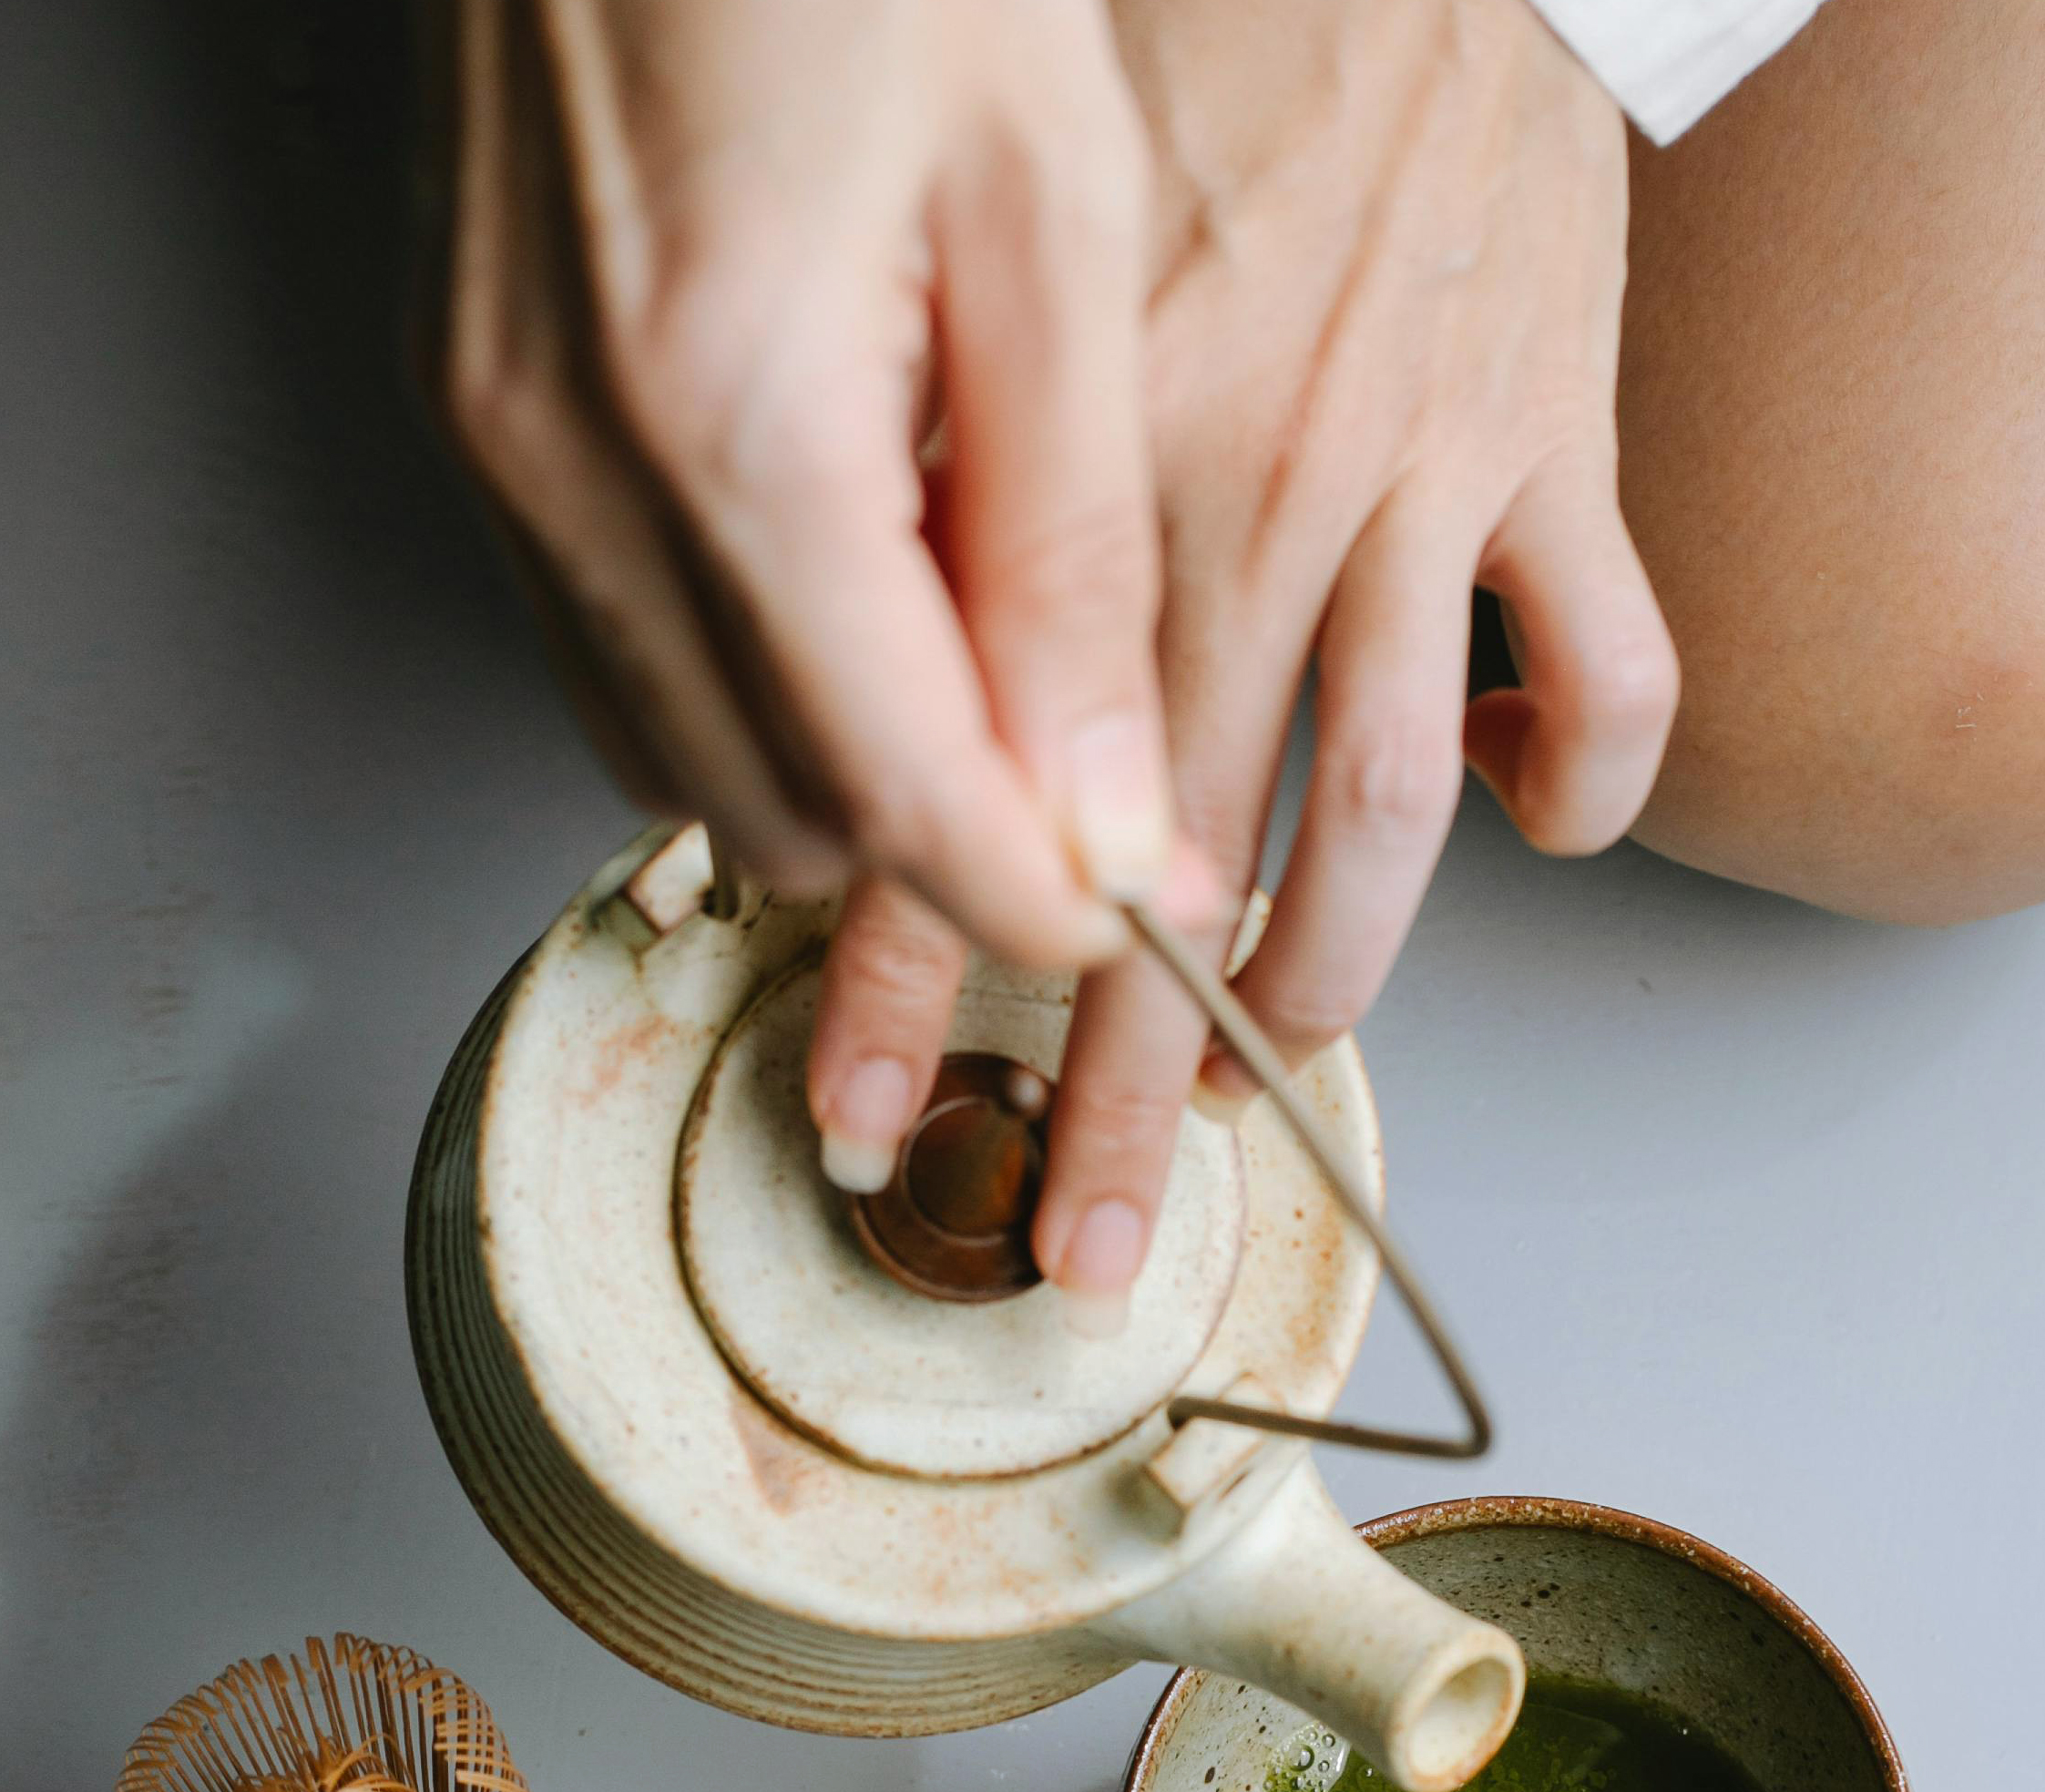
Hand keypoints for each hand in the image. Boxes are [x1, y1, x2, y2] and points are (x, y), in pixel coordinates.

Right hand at [433, 0, 1175, 1189]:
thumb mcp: (1056, 219)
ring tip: (971, 632)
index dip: (1048, 898)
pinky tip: (853, 561)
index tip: (1155, 903)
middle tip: (1082, 751)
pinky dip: (751, 668)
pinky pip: (616, 647)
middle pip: (789, 821)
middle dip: (948, 833)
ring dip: (844, 761)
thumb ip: (1076, 549)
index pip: (906, 804)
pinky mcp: (475, 408)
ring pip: (688, 763)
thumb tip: (1109, 810)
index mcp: (742, 425)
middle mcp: (579, 462)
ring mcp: (501, 441)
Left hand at [812, 0, 1679, 1315]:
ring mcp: (1419, 492)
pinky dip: (1585, 783)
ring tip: (1295, 1048)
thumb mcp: (1001, 262)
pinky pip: (1607, 680)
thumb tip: (893, 689)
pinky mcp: (1560, 452)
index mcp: (1086, 478)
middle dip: (1126, 1086)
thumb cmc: (1182, 41)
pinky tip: (1541, 820)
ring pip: (1381, 825)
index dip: (922, 982)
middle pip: (1174, 879)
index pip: (982, 792)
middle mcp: (1246, 513)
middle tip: (1090, 1230)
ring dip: (1334, 976)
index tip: (875, 1113)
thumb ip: (953, 491)